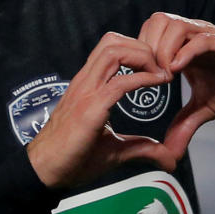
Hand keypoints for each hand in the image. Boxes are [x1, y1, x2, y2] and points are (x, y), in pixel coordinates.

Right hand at [26, 32, 177, 189]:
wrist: (44, 171)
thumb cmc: (71, 158)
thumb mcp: (114, 149)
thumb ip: (142, 148)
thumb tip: (170, 159)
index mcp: (88, 86)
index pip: (111, 49)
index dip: (138, 51)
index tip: (159, 69)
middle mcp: (85, 82)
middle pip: (113, 41)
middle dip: (144, 47)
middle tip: (161, 68)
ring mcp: (86, 92)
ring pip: (114, 51)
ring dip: (143, 56)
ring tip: (160, 74)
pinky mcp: (90, 109)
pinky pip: (120, 82)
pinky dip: (144, 78)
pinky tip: (158, 83)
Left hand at [138, 12, 214, 161]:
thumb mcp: (207, 108)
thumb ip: (185, 124)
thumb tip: (169, 154)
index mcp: (184, 46)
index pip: (150, 32)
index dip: (138, 51)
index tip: (133, 76)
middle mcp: (195, 35)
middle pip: (158, 21)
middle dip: (146, 47)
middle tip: (146, 75)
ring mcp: (212, 36)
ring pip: (177, 25)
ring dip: (163, 49)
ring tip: (163, 76)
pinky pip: (204, 40)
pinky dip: (186, 52)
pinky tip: (177, 70)